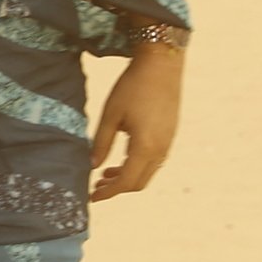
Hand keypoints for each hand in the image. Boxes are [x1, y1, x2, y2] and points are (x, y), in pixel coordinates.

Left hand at [90, 45, 182, 199]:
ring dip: (127, 177)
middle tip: (95, 186)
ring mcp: (169, 142)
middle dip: (117, 188)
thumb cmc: (132, 87)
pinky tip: (121, 158)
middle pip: (139, 182)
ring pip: (148, 172)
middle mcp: (161, 149)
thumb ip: (100, 143)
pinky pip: (154, 160)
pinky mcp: (170, 134)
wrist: (162, 65)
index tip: (92, 197)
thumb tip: (92, 167)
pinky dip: (137, 166)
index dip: (108, 193)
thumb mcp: (110, 115)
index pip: (126, 182)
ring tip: (104, 174)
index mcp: (145, 147)